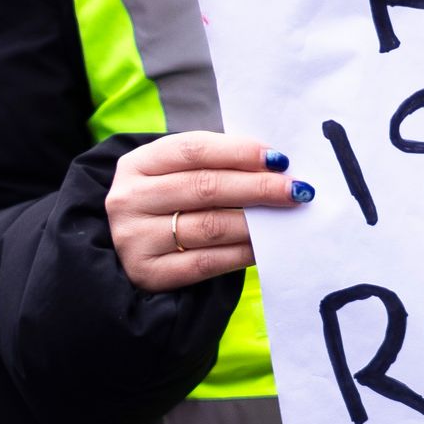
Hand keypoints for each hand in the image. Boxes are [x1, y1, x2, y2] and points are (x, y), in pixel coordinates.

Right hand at [106, 132, 312, 292]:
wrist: (128, 251)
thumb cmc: (165, 204)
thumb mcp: (172, 175)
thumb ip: (212, 164)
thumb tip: (273, 165)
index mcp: (137, 164)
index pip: (193, 150)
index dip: (239, 152)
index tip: (278, 159)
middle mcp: (129, 199)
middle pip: (204, 187)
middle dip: (257, 187)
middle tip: (295, 190)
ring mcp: (136, 239)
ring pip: (210, 226)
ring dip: (256, 221)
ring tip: (285, 216)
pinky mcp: (150, 273)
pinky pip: (208, 262)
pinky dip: (242, 252)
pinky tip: (265, 246)